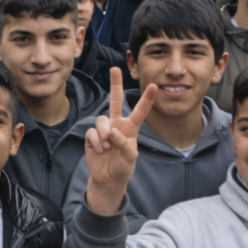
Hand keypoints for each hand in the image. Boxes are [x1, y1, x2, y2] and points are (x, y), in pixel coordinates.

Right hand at [83, 67, 155, 214]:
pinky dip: (96, 142)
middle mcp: (117, 125)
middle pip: (115, 101)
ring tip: (107, 147)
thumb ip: (124, 144)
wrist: (107, 178)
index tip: (155, 86)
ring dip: (104, 134)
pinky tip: (100, 150)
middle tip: (115, 69)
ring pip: (101, 120)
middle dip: (115, 85)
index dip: (147, 99)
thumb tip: (112, 132)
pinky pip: (92, 132)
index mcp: (131, 128)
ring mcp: (103, 130)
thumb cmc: (123, 167)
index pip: (140, 111)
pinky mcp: (91, 136)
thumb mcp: (130, 157)